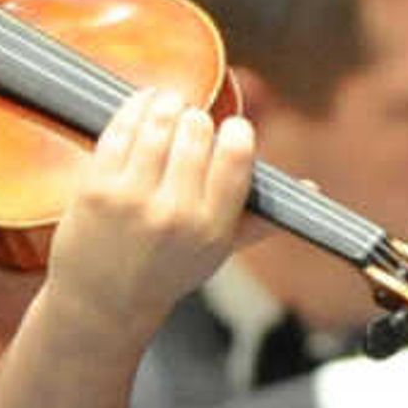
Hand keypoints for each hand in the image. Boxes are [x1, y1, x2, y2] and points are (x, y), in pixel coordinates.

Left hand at [40, 88, 260, 352]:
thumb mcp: (217, 252)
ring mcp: (132, 200)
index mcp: (212, 227)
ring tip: (169, 103)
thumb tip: (311, 189)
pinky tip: (142, 105)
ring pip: (158, 125)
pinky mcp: (96, 189)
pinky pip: (120, 131)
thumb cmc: (166, 271)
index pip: (237, 156)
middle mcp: (175, 214)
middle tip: (193, 119)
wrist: (103, 303)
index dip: (237, 131)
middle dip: (197, 117)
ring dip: (167, 104)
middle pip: (196, 132)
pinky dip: (134, 109)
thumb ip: (261, 217)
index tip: (232, 128)